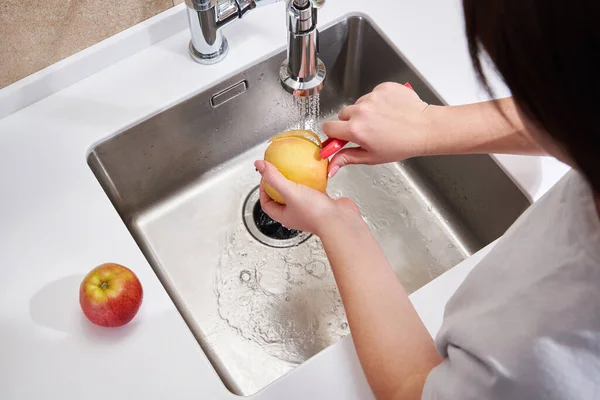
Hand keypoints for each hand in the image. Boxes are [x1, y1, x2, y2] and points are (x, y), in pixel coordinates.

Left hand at [254, 160, 360, 235]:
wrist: (339, 221)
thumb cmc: (315, 213)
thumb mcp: (289, 192)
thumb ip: (274, 178)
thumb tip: (260, 165)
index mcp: (284, 216)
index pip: (266, 203)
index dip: (263, 190)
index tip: (265, 176)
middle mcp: (296, 214)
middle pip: (281, 199)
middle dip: (279, 185)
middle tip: (279, 171)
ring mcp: (309, 210)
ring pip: (299, 194)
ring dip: (296, 183)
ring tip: (296, 170)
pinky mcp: (322, 204)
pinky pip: (314, 191)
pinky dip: (313, 182)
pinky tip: (315, 173)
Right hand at [323, 82, 437, 177]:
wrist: (425, 128)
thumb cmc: (402, 145)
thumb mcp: (372, 157)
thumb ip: (347, 158)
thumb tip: (331, 167)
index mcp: (355, 130)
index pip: (328, 127)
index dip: (334, 133)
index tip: (341, 136)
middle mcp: (361, 111)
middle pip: (342, 114)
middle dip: (350, 122)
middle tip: (367, 130)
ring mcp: (372, 97)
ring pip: (358, 104)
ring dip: (365, 111)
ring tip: (382, 120)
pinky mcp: (382, 88)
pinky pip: (372, 94)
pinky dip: (378, 102)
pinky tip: (389, 110)